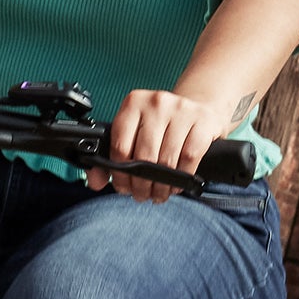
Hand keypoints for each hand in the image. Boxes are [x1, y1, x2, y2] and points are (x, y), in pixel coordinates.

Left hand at [93, 87, 238, 200]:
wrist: (198, 109)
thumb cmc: (161, 126)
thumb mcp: (135, 133)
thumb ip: (111, 157)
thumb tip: (95, 182)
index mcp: (133, 104)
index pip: (120, 146)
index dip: (120, 174)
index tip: (123, 187)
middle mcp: (156, 103)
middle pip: (144, 157)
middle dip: (141, 184)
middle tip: (142, 195)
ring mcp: (181, 110)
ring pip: (166, 160)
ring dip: (161, 186)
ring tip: (158, 194)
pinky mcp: (203, 121)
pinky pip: (189, 158)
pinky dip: (182, 177)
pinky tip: (176, 184)